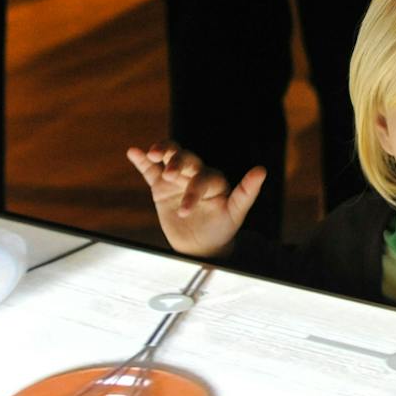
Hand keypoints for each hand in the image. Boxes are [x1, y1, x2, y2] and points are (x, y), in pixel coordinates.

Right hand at [126, 144, 264, 259]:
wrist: (201, 245)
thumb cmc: (222, 228)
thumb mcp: (236, 213)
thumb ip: (246, 192)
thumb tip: (262, 170)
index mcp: (214, 179)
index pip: (203, 177)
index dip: (194, 190)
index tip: (184, 211)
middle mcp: (196, 174)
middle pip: (186, 158)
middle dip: (178, 163)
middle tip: (171, 174)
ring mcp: (177, 178)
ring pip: (169, 157)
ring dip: (162, 150)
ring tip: (152, 154)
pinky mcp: (160, 186)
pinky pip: (150, 171)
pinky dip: (141, 161)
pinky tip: (133, 152)